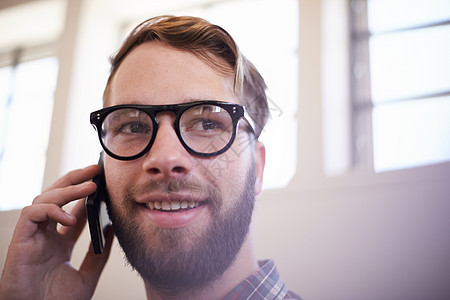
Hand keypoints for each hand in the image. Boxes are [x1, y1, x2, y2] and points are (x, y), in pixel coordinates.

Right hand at [0, 165, 113, 299]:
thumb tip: (113, 228)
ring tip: (90, 186)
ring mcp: (33, 236)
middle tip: (95, 169)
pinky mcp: (20, 240)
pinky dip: (51, 210)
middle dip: (75, 180)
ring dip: (67, 190)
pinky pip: (32, 214)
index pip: (73, 210)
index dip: (87, 196)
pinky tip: (70, 218)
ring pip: (44, 199)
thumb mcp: (87, 276)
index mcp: (59, 242)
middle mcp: (45, 235)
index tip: (104, 184)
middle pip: (57, 197)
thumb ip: (99, 253)